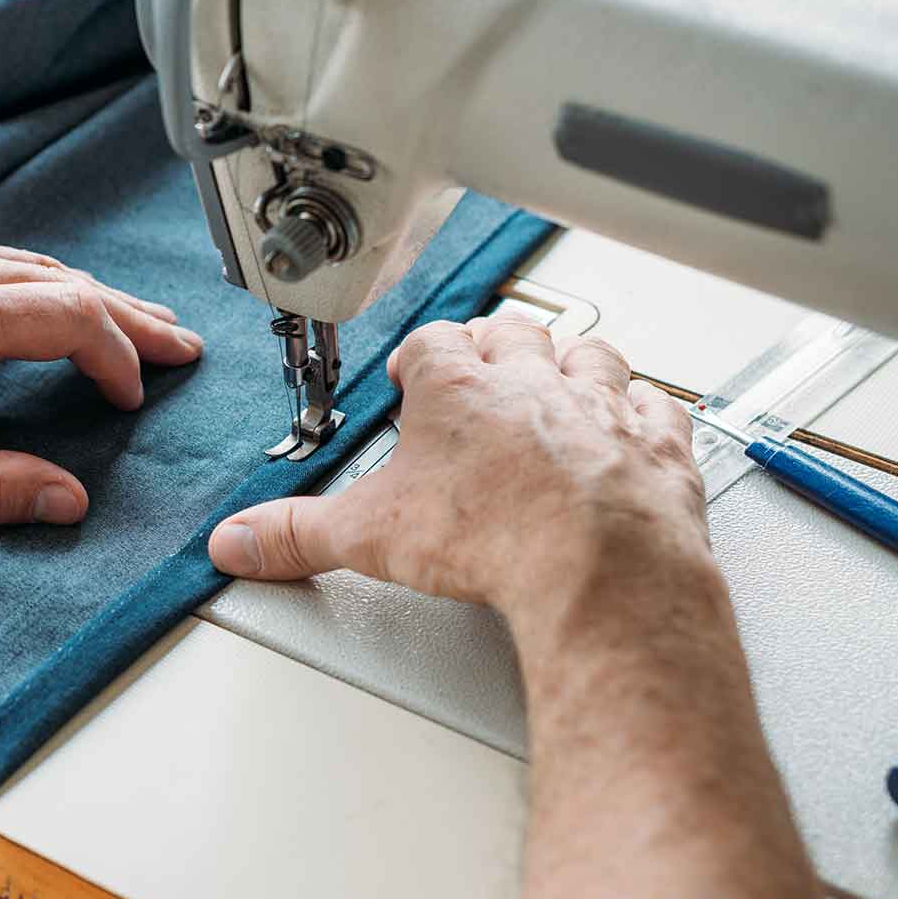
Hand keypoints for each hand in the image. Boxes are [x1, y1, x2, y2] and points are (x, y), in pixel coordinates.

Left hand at [0, 229, 202, 524]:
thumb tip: (66, 501)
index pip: (67, 317)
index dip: (115, 356)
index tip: (133, 394)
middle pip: (60, 281)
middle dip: (126, 317)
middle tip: (176, 345)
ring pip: (25, 264)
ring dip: (85, 297)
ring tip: (131, 324)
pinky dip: (34, 284)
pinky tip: (47, 305)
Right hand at [207, 317, 712, 620]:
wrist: (598, 566)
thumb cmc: (495, 535)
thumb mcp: (368, 536)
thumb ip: (296, 534)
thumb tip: (239, 541)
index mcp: (458, 387)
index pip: (430, 342)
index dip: (417, 356)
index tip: (409, 374)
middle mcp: (534, 381)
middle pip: (512, 331)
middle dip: (494, 343)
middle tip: (481, 365)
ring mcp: (603, 406)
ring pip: (590, 352)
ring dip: (573, 361)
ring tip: (559, 377)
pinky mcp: (658, 444)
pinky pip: (659, 404)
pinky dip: (646, 409)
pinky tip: (638, 419)